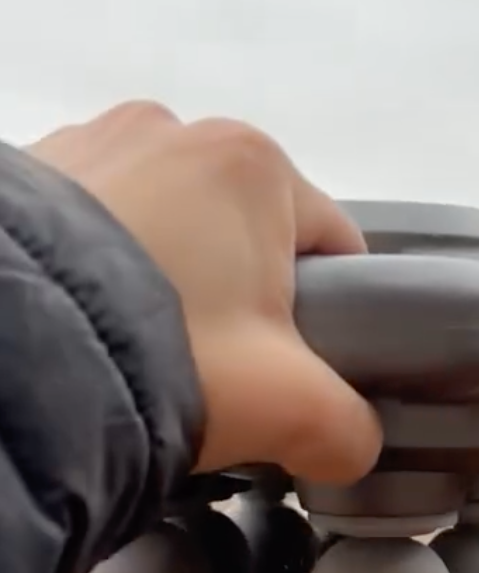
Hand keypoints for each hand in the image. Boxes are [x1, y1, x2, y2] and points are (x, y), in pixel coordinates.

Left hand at [26, 100, 382, 485]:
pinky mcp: (26, 172)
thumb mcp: (290, 408)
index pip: (333, 244)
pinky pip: (94, 226)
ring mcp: (91, 142)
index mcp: (254, 163)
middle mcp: (174, 130)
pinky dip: (100, 271)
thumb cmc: (167, 355)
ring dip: (168, 283)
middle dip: (238, 300)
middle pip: (243, 235)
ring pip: (167, 229)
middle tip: (215, 372)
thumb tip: (350, 442)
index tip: (299, 369)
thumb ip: (347, 426)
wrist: (7, 357)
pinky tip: (87, 326)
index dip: (332, 315)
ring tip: (140, 353)